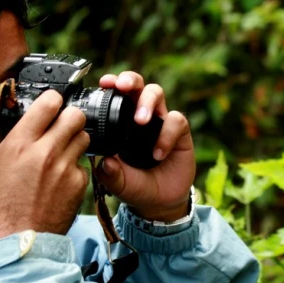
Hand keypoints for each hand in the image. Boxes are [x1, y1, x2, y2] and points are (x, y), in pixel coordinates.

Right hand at [0, 90, 90, 240]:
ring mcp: (65, 167)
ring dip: (75, 141)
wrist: (20, 239)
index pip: (49, 103)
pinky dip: (75, 168)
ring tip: (62, 153)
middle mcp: (45, 151)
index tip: (52, 104)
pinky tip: (62, 179)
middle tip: (63, 126)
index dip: (53, 100)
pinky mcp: (79, 182)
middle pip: (75, 116)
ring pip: (84, 138)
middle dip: (71, 118)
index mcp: (19, 144)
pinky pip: (84, 164)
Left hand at [95, 72, 194, 222]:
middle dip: (130, 80)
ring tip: (141, 121)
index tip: (104, 83)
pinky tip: (158, 153)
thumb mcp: (117, 182)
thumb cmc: (135, 186)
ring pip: (156, 93)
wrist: (160, 202)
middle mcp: (140, 116)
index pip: (115, 96)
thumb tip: (104, 162)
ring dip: (147, 102)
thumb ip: (109, 173)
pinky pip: (175, 120)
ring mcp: (160, 121)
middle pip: (137, 84)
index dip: (111, 85)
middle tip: (122, 87)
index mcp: (120, 121)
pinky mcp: (179, 132)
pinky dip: (166, 134)